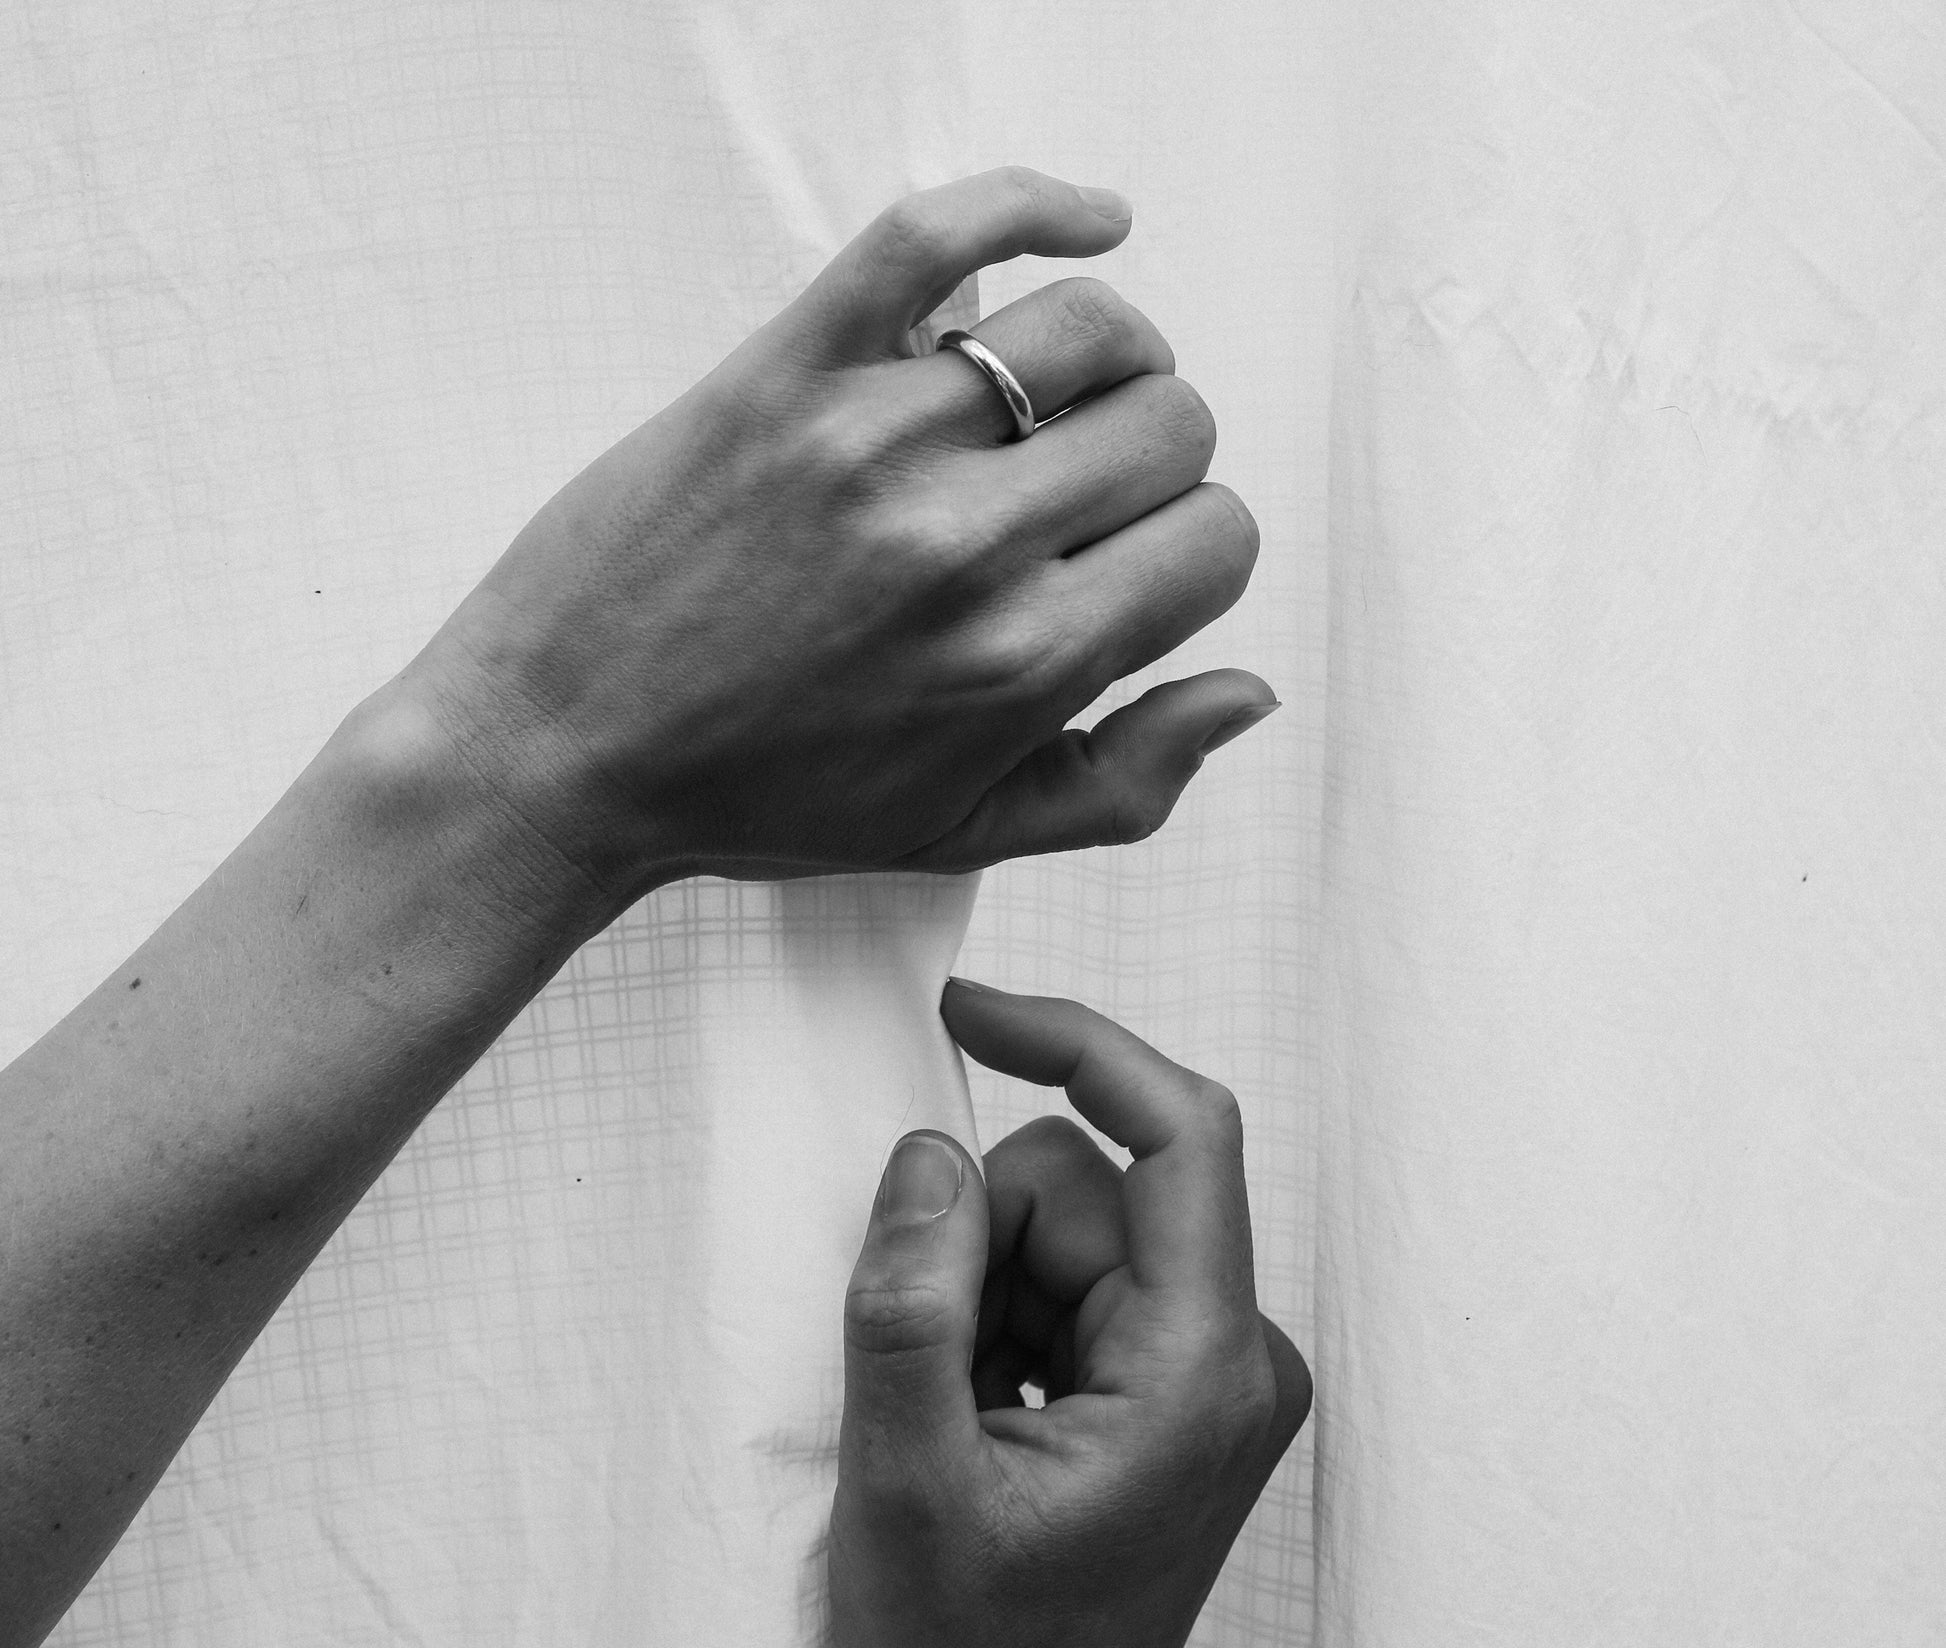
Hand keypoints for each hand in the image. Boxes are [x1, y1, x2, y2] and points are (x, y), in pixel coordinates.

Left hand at [400, 167, 1272, 911]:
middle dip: (1158, 463)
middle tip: (1084, 499)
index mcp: (1026, 664)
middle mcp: (969, 547)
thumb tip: (1251, 691)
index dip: (1192, 554)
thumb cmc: (763, 803)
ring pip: (1090, 326)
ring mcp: (876, 442)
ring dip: (1110, 357)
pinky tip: (1088, 221)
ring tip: (1061, 400)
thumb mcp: (960, 836)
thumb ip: (1124, 782)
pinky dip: (1035, 202)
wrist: (564, 754)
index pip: (1215, 541)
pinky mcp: (788, 370)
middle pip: (1174, 425)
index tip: (1136, 569)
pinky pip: (939, 233)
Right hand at [830, 980, 1310, 1647]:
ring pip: (1070, 1229)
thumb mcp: (904, 1478)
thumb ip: (911, 1298)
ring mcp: (1209, 1375)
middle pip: (1095, 1185)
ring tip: (955, 1417)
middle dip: (985, 1238)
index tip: (967, 1012)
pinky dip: (1002, 1323)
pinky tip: (980, 1422)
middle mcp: (1235, 1357)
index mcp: (1203, 1371)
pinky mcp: (1173, 1390)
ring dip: (985, 1291)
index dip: (1077, 1044)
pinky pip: (1073, 1282)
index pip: (1182, 1133)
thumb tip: (927, 1151)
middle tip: (931, 1368)